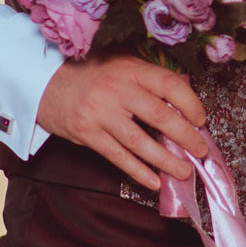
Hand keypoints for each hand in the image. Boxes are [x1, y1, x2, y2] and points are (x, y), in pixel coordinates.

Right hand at [35, 54, 209, 190]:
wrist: (44, 81)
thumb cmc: (90, 73)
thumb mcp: (121, 65)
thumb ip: (147, 79)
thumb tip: (183, 99)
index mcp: (131, 69)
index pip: (170, 85)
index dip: (190, 103)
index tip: (202, 119)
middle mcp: (118, 90)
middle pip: (160, 116)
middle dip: (186, 137)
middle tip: (201, 151)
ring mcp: (101, 113)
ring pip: (140, 142)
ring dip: (166, 160)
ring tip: (184, 172)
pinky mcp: (87, 133)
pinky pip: (118, 156)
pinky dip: (138, 171)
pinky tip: (154, 182)